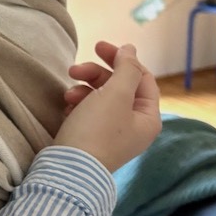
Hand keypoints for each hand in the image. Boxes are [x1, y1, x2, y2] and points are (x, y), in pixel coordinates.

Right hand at [52, 42, 161, 171]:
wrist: (68, 169)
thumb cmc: (97, 130)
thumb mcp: (115, 94)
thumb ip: (126, 68)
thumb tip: (131, 49)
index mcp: (148, 117)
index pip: (143, 77)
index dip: (122, 59)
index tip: (98, 46)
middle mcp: (134, 125)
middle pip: (119, 86)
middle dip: (96, 75)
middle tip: (74, 68)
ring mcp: (113, 133)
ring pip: (101, 98)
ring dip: (83, 89)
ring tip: (67, 95)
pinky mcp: (93, 138)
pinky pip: (89, 112)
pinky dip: (78, 104)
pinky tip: (67, 107)